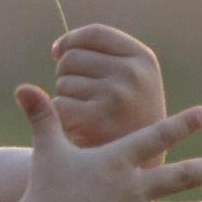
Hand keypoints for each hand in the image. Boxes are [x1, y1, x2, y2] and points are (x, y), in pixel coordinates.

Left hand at [51, 25, 164, 149]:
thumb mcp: (132, 81)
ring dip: (66, 98)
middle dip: (67, 75)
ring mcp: (116, 95)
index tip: (57, 52)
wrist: (139, 167)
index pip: (94, 33)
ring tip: (88, 116)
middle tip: (83, 99)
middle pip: (72, 57)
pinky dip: (59, 117)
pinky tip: (78, 128)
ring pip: (63, 82)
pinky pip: (57, 105)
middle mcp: (133, 73)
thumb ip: (102, 57)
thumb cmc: (128, 118)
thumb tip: (58, 48)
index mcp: (144, 59)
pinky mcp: (95, 119)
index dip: (70, 41)